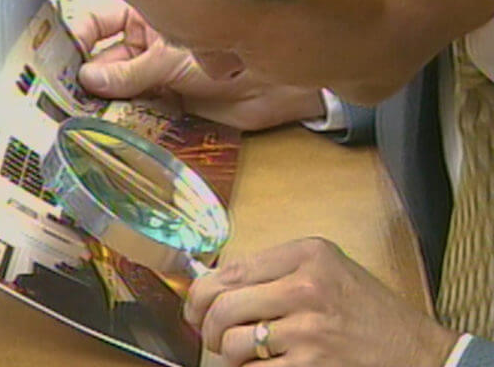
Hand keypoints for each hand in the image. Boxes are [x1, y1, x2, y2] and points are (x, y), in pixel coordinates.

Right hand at [72, 8, 324, 130]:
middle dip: (86, 80)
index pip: (97, 24)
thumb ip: (128, 73)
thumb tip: (87, 80)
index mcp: (144, 19)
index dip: (78, 41)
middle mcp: (144, 47)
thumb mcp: (170, 60)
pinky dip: (120, 122)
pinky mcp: (162, 105)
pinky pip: (133, 112)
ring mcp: (153, 77)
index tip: (62, 62)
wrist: (272, 90)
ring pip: (115, 90)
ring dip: (101, 104)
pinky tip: (105, 130)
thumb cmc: (229, 56)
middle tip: (66, 101)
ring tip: (81, 119)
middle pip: (102, 61)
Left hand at [184, 238, 459, 366]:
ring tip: (239, 354)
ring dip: (227, 354)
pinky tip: (262, 366)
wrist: (415, 351)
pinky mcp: (312, 366)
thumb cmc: (365, 309)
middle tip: (210, 336)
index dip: (200, 294)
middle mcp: (307, 286)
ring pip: (232, 343)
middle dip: (206, 327)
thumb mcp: (326, 269)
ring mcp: (310, 329)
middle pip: (223, 306)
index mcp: (307, 254)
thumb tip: (215, 284)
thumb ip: (275, 270)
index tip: (195, 308)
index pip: (230, 271)